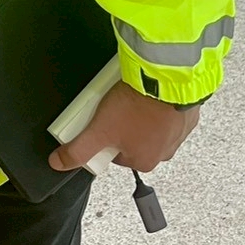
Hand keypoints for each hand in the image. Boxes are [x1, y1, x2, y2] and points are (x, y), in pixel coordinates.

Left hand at [49, 80, 199, 173]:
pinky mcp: (185, 115)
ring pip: (149, 125)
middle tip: (114, 107)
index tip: (100, 123)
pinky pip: (165, 111)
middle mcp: (164, 152)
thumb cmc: (137, 108)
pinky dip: (155, 104)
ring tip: (127, 98)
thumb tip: (59, 162)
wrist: (165, 82)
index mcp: (143, 161)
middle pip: (131, 140)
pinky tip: (144, 94)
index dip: (104, 137)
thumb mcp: (98, 131)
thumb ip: (77, 150)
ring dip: (138, 114)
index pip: (114, 154)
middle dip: (121, 125)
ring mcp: (176, 133)